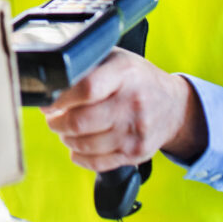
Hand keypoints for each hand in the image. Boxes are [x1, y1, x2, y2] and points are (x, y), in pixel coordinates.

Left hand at [40, 48, 207, 171]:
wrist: (174, 106)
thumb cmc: (136, 78)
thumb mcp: (115, 58)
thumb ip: (86, 65)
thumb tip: (52, 80)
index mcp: (123, 73)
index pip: (86, 88)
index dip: (60, 98)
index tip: (48, 101)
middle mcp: (131, 102)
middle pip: (81, 121)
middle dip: (56, 122)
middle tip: (52, 117)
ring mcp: (135, 131)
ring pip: (86, 144)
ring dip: (66, 138)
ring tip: (65, 130)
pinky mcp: (136, 153)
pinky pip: (99, 162)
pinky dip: (80, 157)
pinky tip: (76, 148)